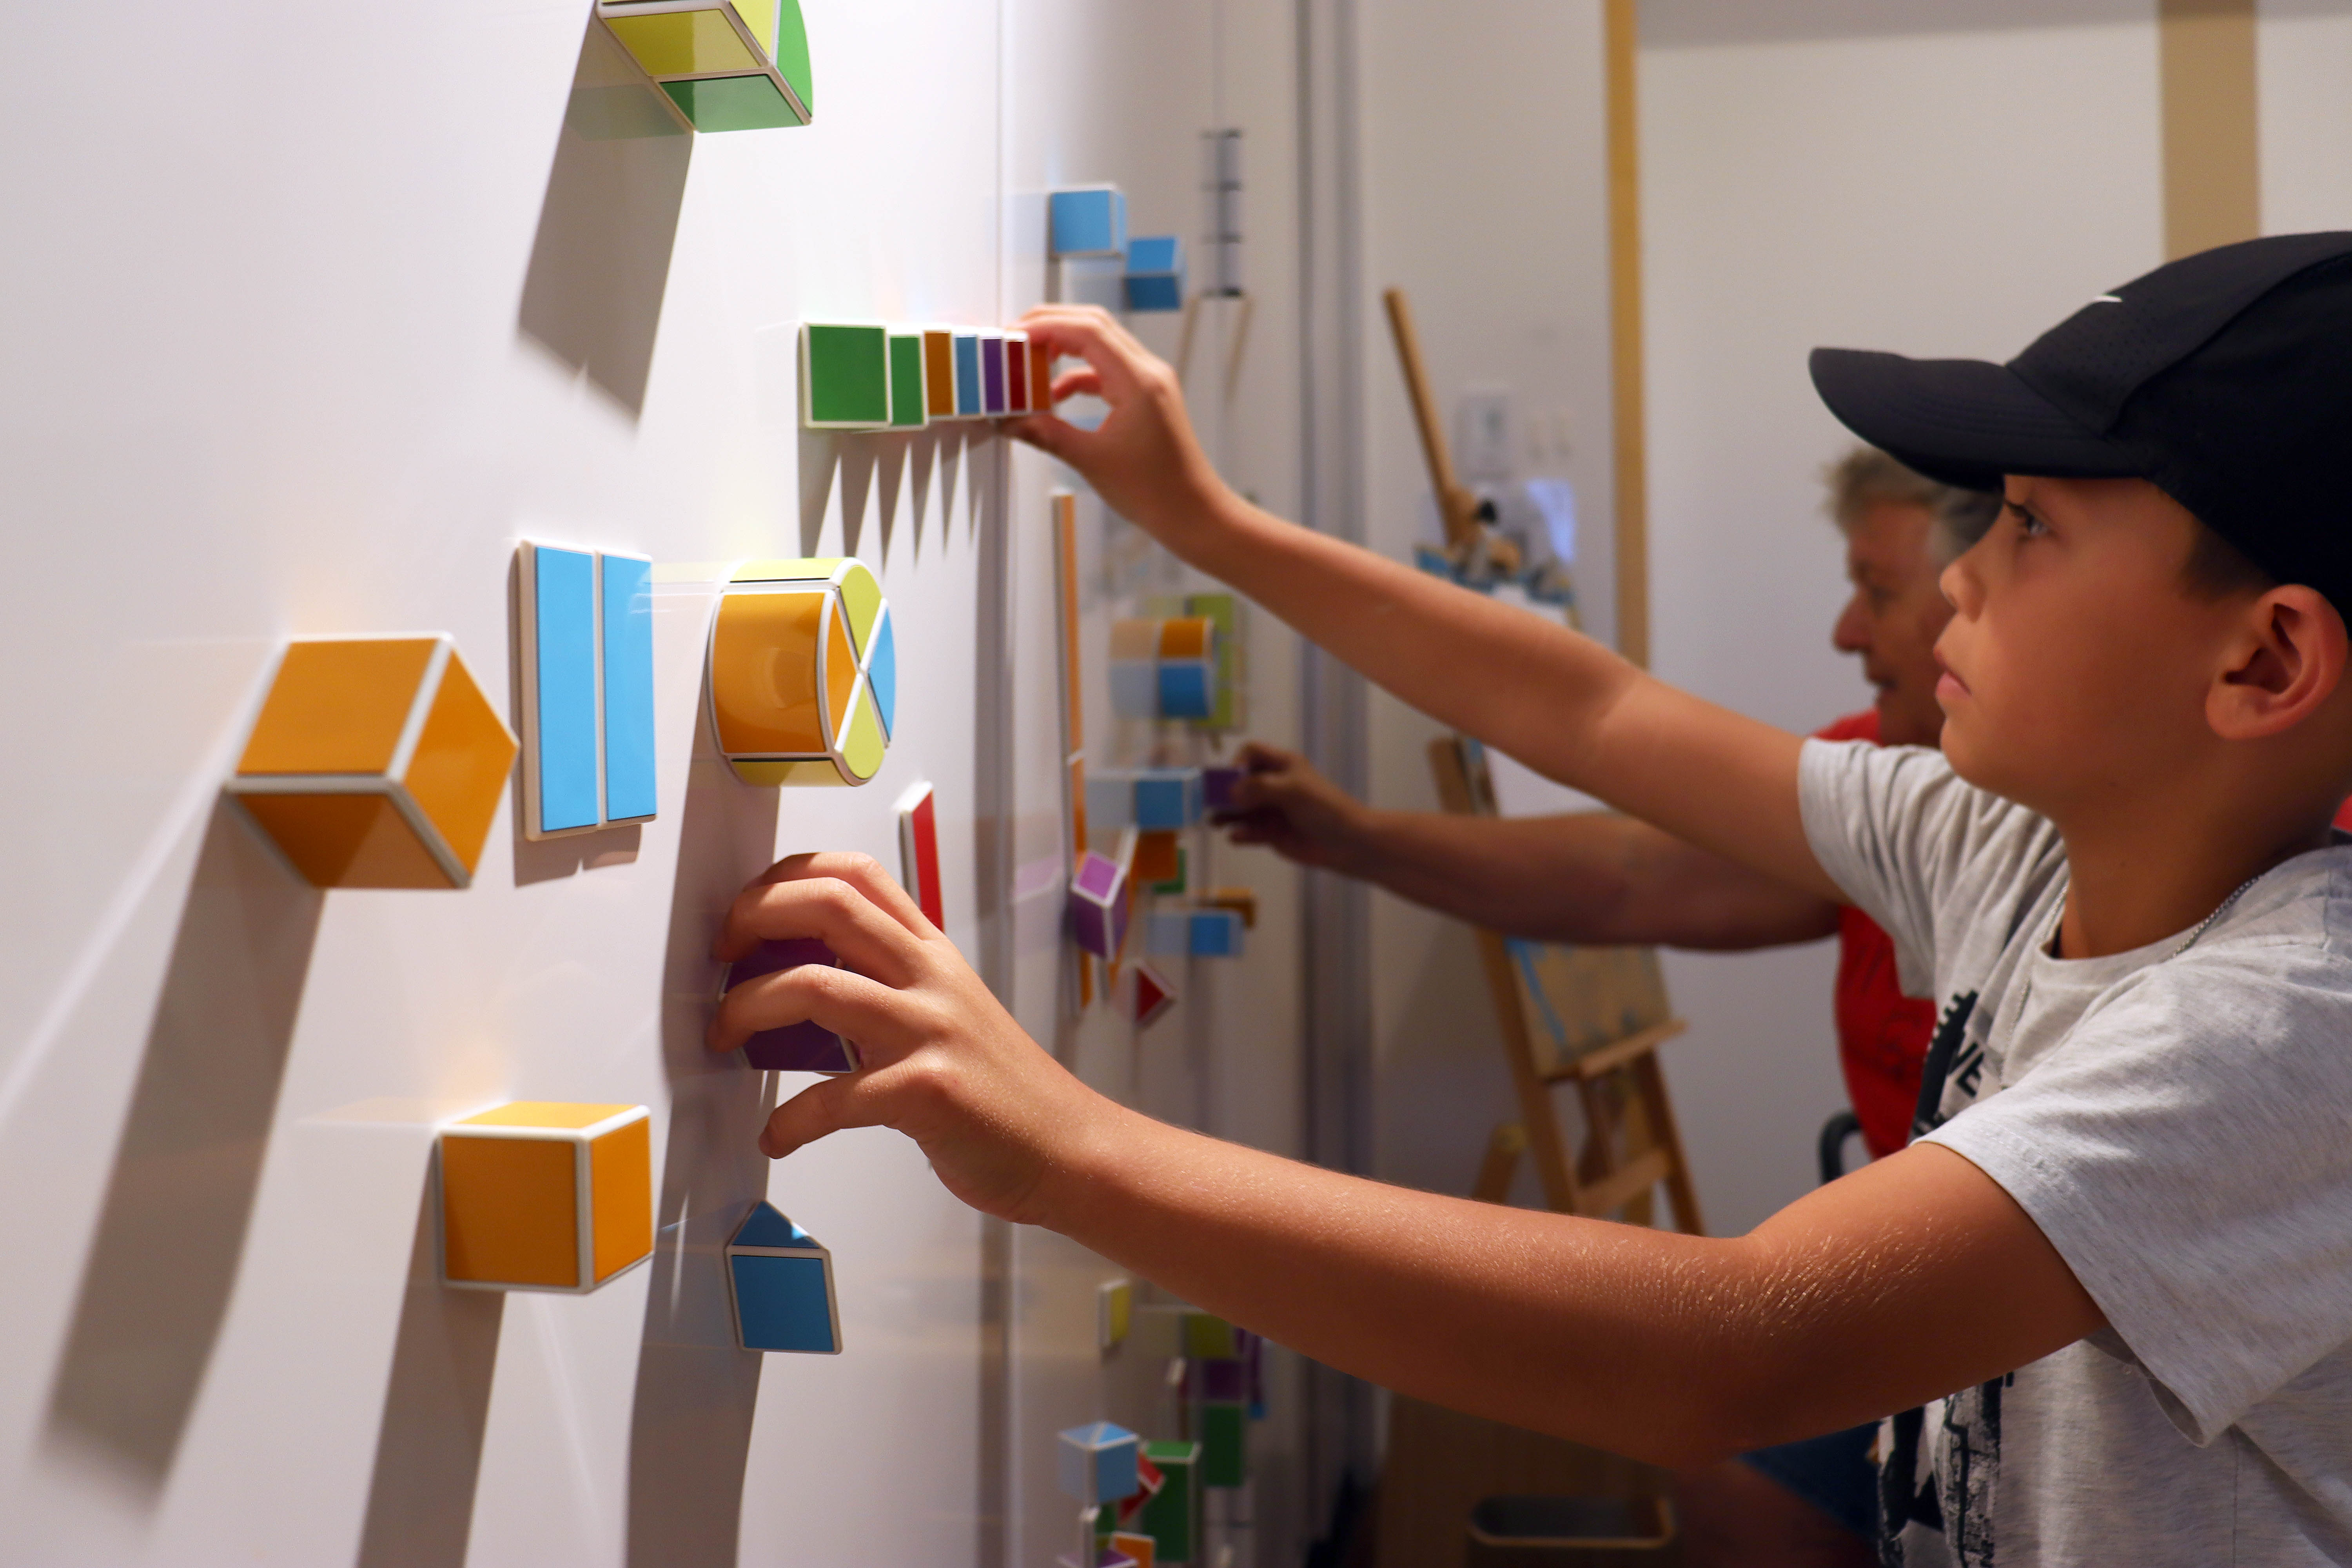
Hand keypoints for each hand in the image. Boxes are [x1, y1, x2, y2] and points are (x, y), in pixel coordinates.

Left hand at [707, 852, 1120, 1225]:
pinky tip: (777, 1136)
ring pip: (816, 987)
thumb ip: (887, 988)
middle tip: (719, 956)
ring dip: (748, 1007)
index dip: (787, 877)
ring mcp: (931, 1032)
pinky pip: (834, 1098)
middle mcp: (931, 980)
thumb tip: (797, 985)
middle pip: (828, 907)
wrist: (1067, 1148)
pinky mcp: (927, 1094)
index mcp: (932, 955)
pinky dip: (790, 1121)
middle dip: (754, 916)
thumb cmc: (1000, 1089)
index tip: (746, 909)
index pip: (856, 875)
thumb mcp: (948, 1013)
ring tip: (723, 1035)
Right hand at [1006, 306, 1235, 541]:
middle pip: (1094, 326)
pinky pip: (1107, 371)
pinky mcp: (1147, 397)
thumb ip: (1047, 435)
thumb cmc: (1156, 492)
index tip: (1014, 334)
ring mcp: (1150, 383)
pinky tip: (1055, 396)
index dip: (1046, 326)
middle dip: (1052, 325)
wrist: (1193, 514)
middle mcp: (1148, 373)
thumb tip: (1011, 421)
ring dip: (1064, 349)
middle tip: (1016, 338)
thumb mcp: (1092, 461)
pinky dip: (1079, 376)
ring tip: (1030, 365)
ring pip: (1101, 346)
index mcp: (1139, 381)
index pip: (1087, 330)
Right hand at [1216, 741, 1373, 873]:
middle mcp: (1274, 786)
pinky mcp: (1272, 834)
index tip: (1233, 778)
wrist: (1347, 843)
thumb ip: (1260, 787)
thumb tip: (1232, 791)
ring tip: (1216, 822)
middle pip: (1241, 782)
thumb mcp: (1293, 790)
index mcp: (1283, 766)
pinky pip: (1249, 832)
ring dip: (1227, 814)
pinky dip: (1240, 834)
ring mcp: (1272, 810)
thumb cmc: (1324, 808)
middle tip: (1212, 801)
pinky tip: (1236, 836)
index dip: (1239, 762)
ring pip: (1241, 809)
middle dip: (1225, 791)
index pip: (1252, 753)